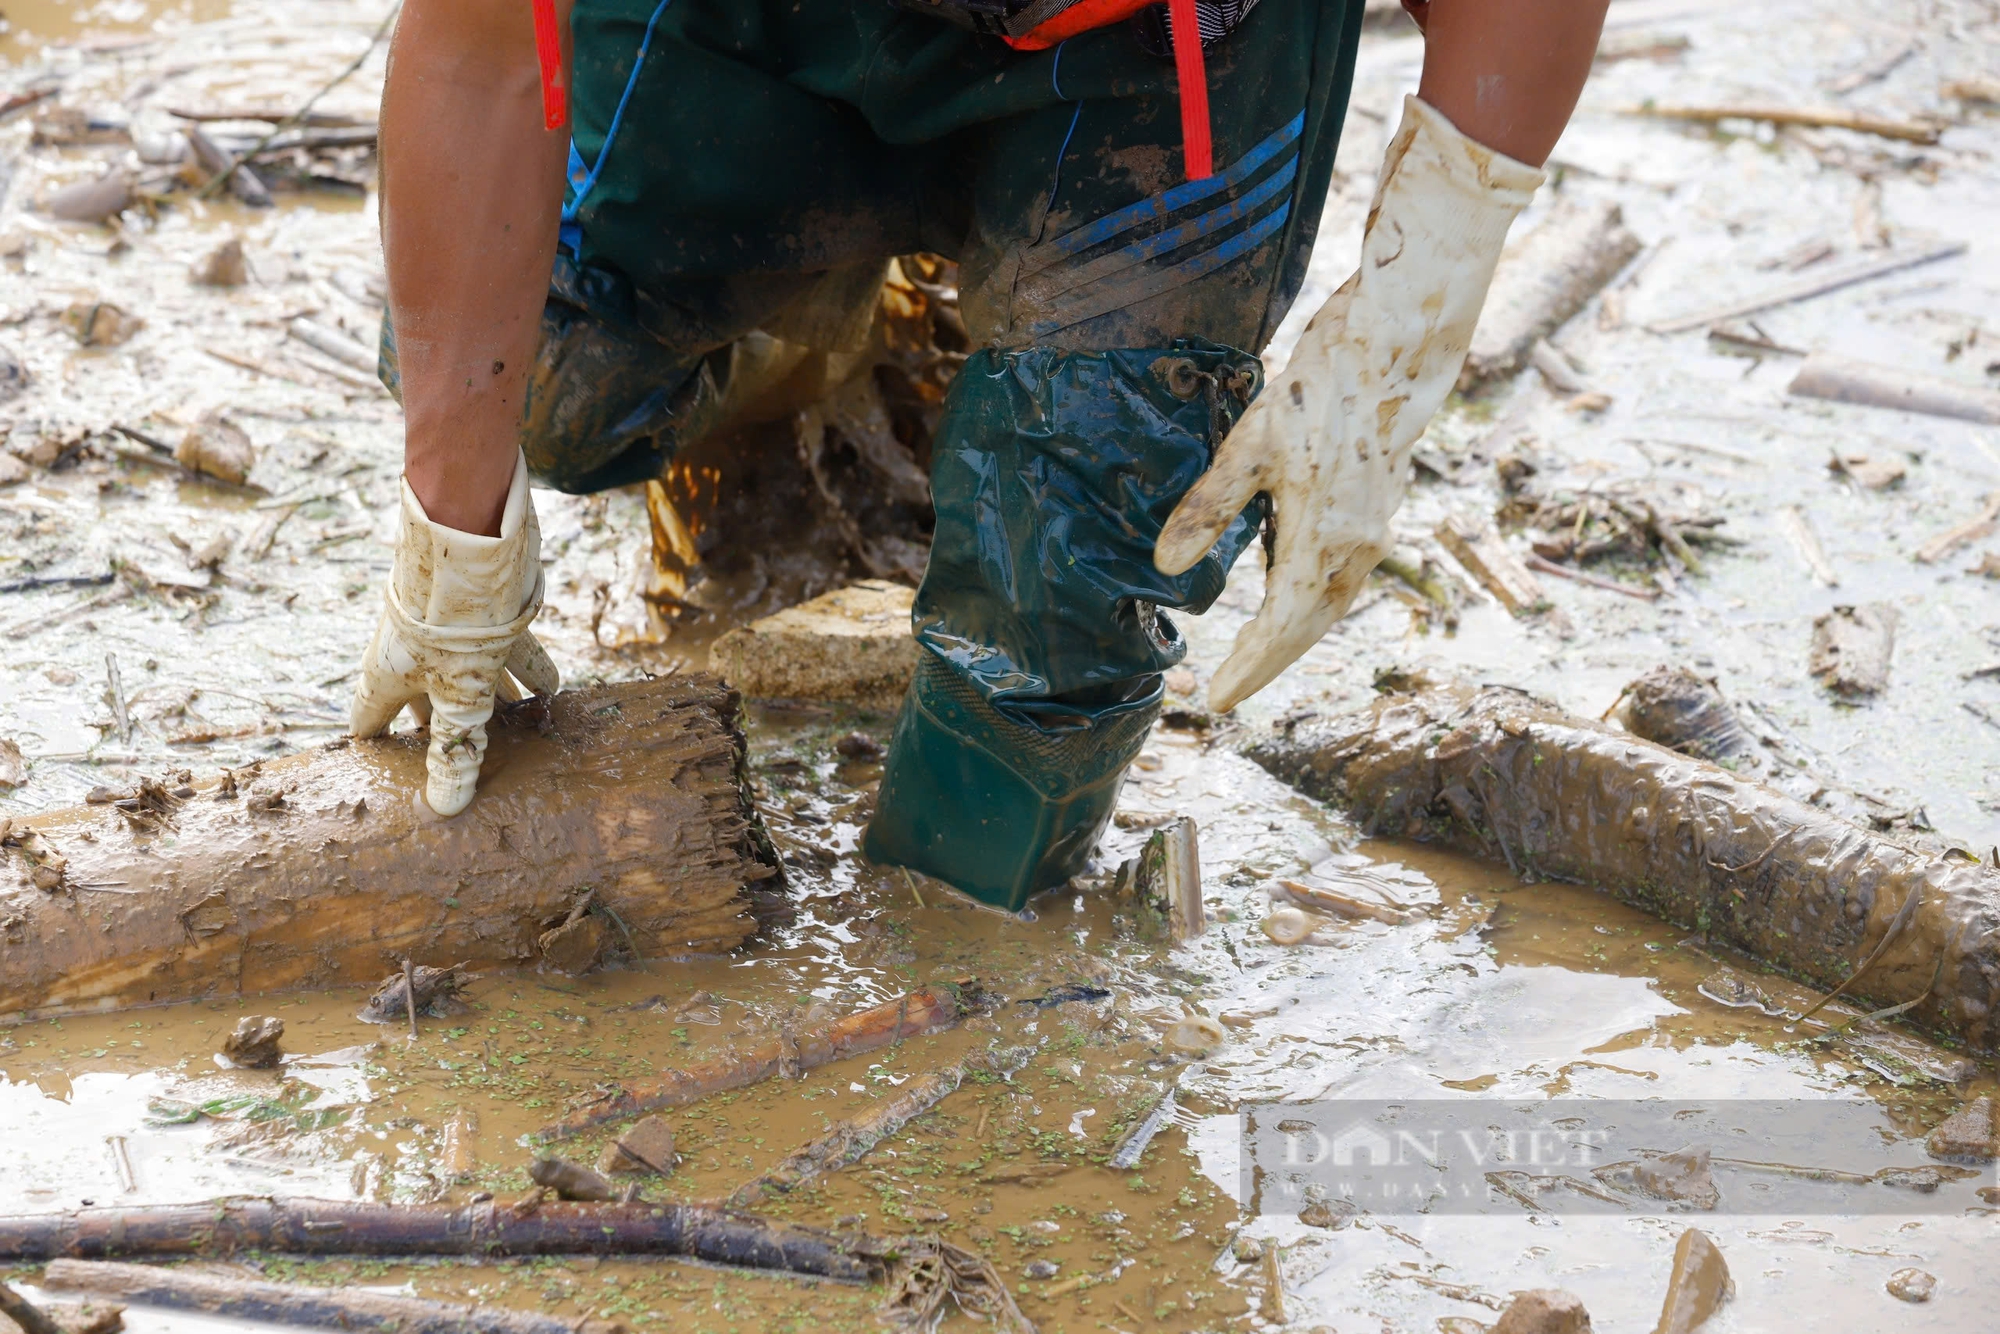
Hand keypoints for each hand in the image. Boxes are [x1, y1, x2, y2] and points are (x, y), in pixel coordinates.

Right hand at [350, 451, 558, 815]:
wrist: (470, 536)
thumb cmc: (451, 624)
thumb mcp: (459, 697)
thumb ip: (456, 749)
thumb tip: (445, 809)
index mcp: (390, 673)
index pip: (370, 716)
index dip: (373, 740)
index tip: (376, 760)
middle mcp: (415, 650)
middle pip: (424, 694)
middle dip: (441, 721)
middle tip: (451, 749)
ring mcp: (450, 629)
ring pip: (472, 670)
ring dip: (494, 694)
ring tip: (513, 721)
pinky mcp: (484, 609)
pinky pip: (506, 647)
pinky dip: (527, 667)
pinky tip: (554, 685)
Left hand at [1154, 96, 1541, 710]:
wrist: (1394, 352)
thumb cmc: (1318, 390)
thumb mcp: (1249, 445)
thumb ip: (1207, 509)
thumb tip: (1163, 566)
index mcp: (1322, 541)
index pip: (1279, 629)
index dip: (1247, 667)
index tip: (1215, 698)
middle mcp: (1355, 551)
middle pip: (1306, 630)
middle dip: (1265, 665)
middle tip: (1225, 694)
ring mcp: (1372, 536)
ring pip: (1326, 608)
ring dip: (1288, 638)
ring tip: (1249, 660)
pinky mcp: (1376, 517)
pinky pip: (1338, 582)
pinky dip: (1308, 605)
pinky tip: (1284, 602)